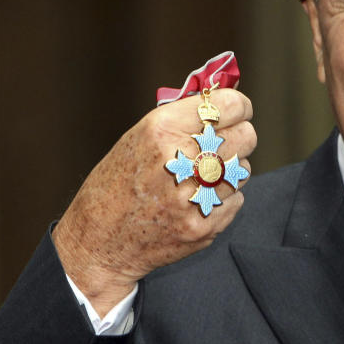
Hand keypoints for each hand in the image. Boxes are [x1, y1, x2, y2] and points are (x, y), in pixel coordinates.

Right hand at [53, 89, 255, 314]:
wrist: (97, 242)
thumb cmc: (117, 183)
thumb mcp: (139, 137)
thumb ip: (183, 118)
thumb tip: (226, 101)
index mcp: (162, 130)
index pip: (228, 105)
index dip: (239, 106)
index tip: (238, 110)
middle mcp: (179, 159)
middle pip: (246, 136)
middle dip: (238, 138)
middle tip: (221, 145)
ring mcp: (192, 196)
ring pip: (243, 169)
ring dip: (228, 171)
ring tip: (199, 178)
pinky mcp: (203, 226)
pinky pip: (237, 198)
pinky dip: (222, 199)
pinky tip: (195, 201)